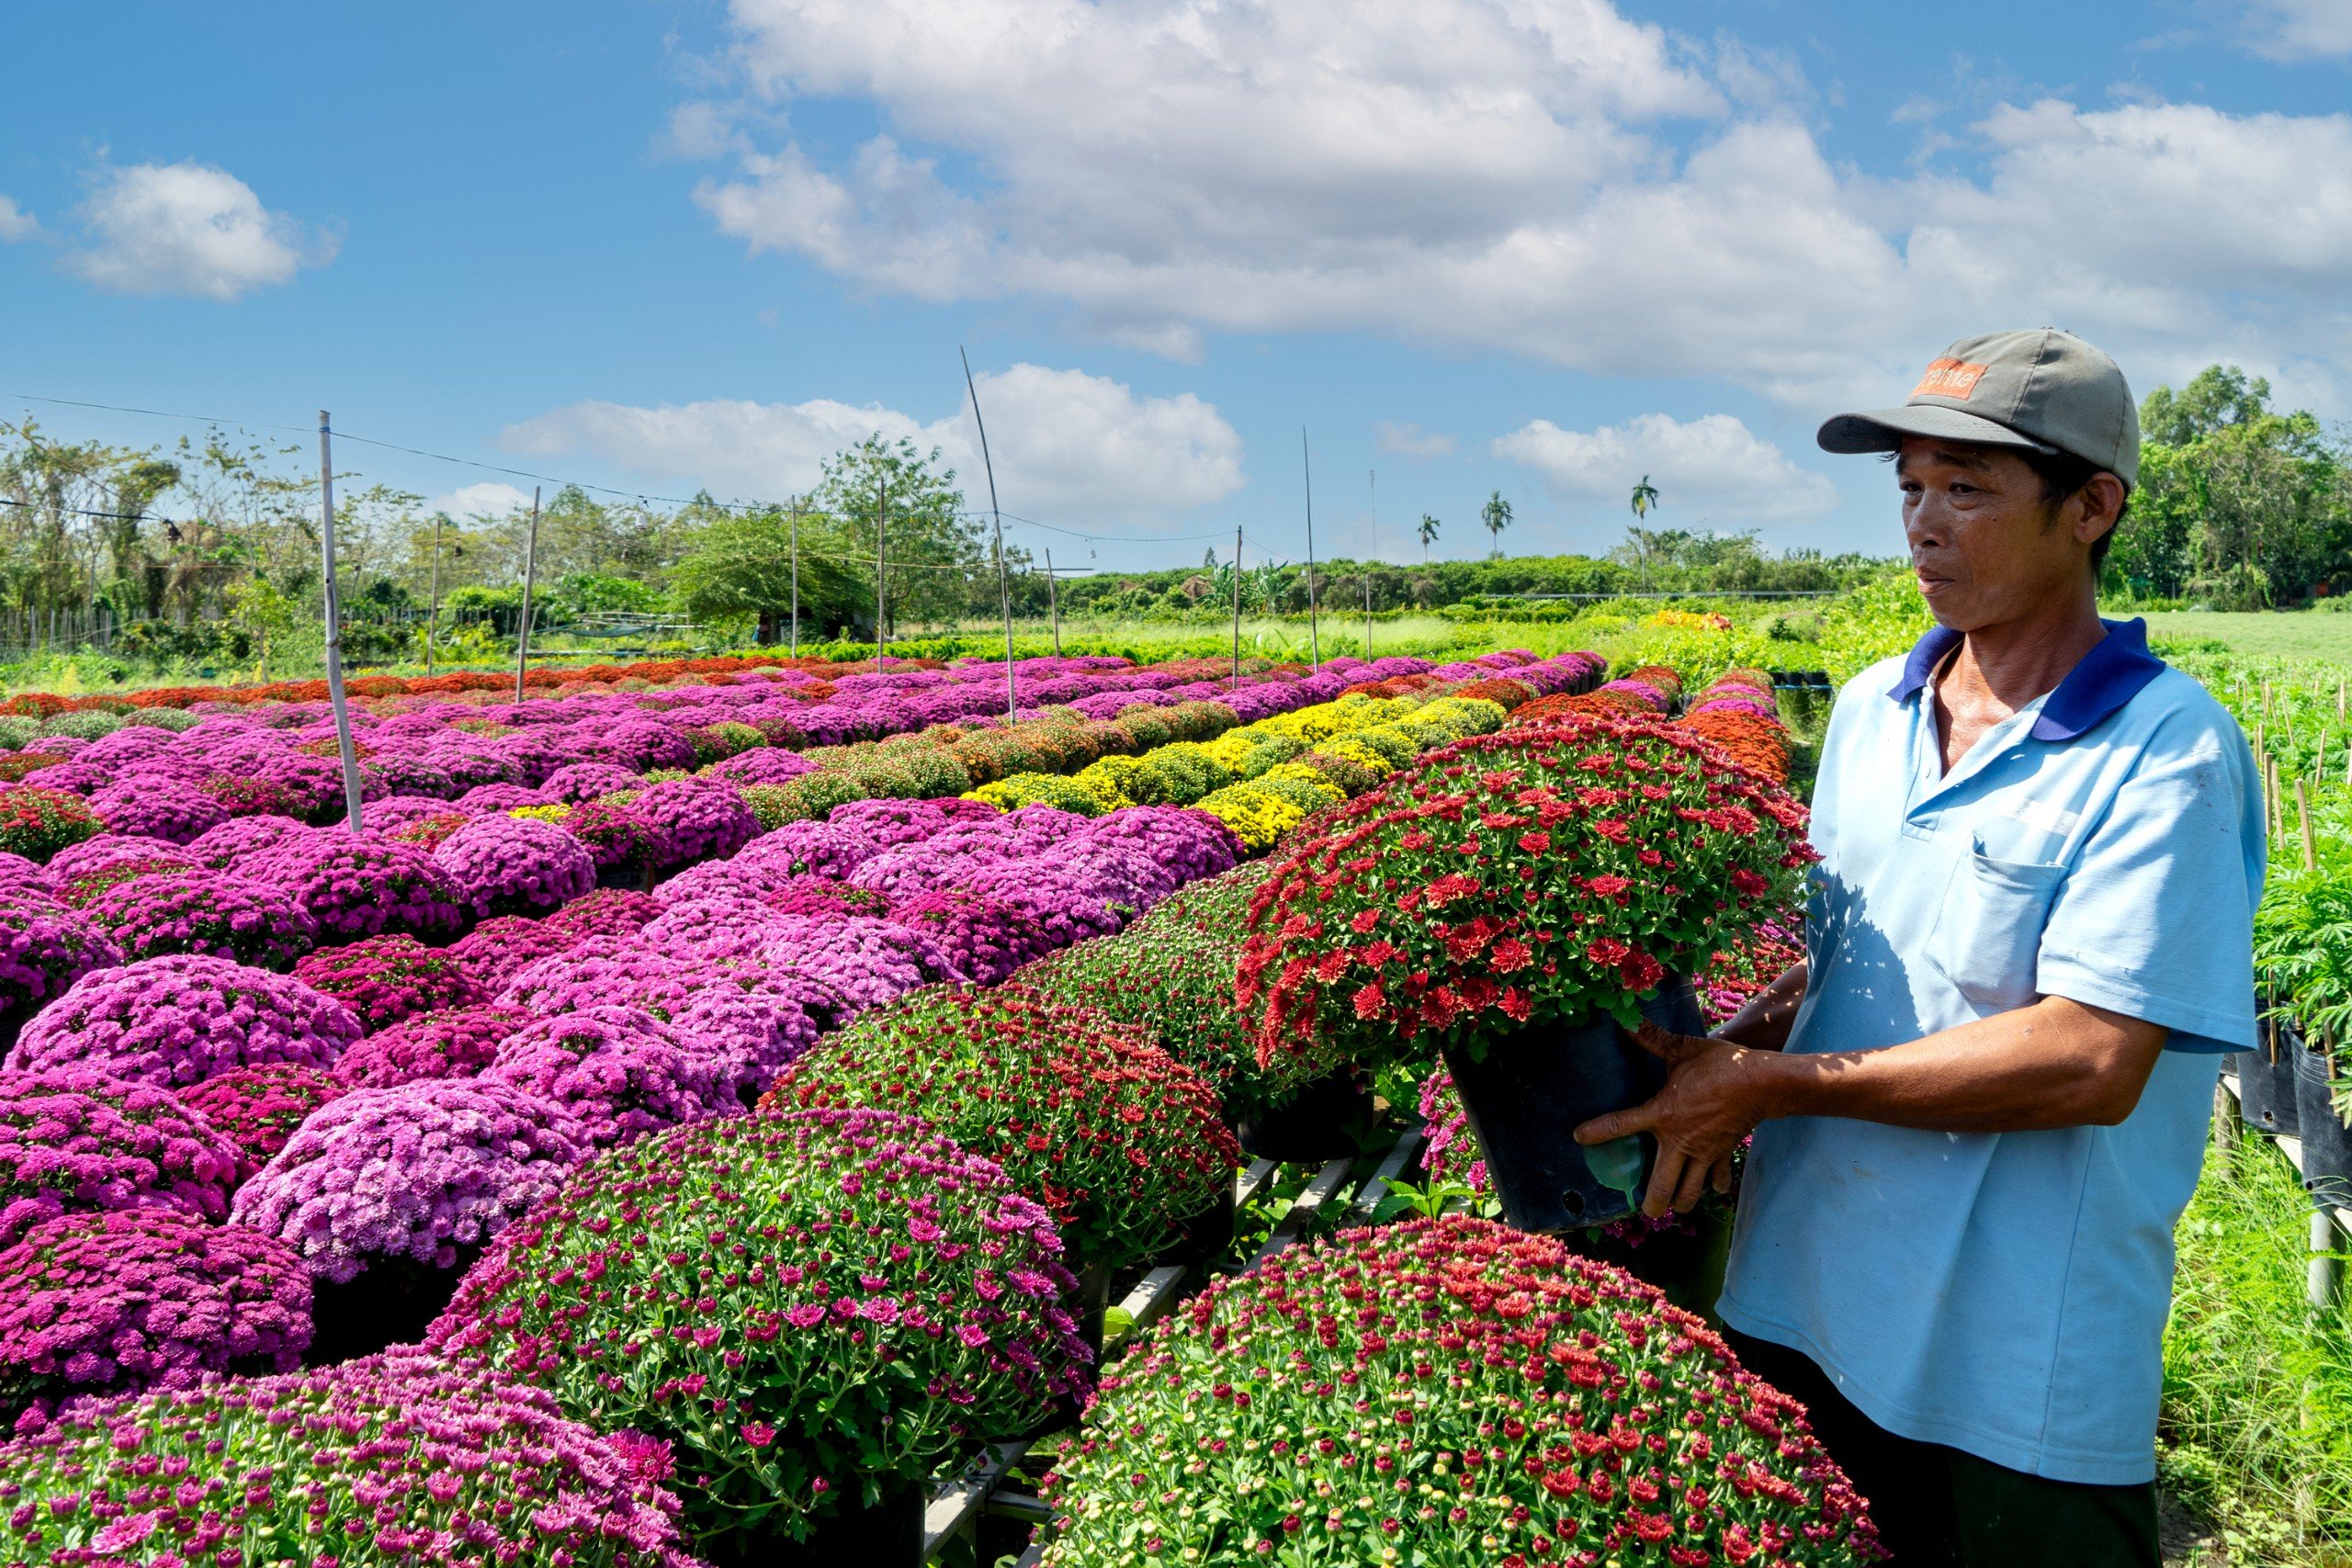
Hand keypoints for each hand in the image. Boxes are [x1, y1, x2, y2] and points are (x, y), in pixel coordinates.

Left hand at [1573, 1020, 1780, 1218]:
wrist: (1762, 1083)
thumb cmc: (1720, 1065)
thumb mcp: (1683, 1049)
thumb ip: (1653, 1039)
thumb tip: (1628, 1022)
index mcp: (1663, 1114)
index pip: (1621, 1125)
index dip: (1596, 1133)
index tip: (1579, 1138)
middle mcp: (1680, 1141)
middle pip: (1661, 1186)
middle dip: (1651, 1203)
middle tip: (1644, 1208)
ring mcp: (1704, 1152)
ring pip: (1689, 1193)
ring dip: (1680, 1201)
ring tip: (1672, 1204)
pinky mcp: (1724, 1154)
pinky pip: (1717, 1179)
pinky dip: (1713, 1187)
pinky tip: (1709, 1188)